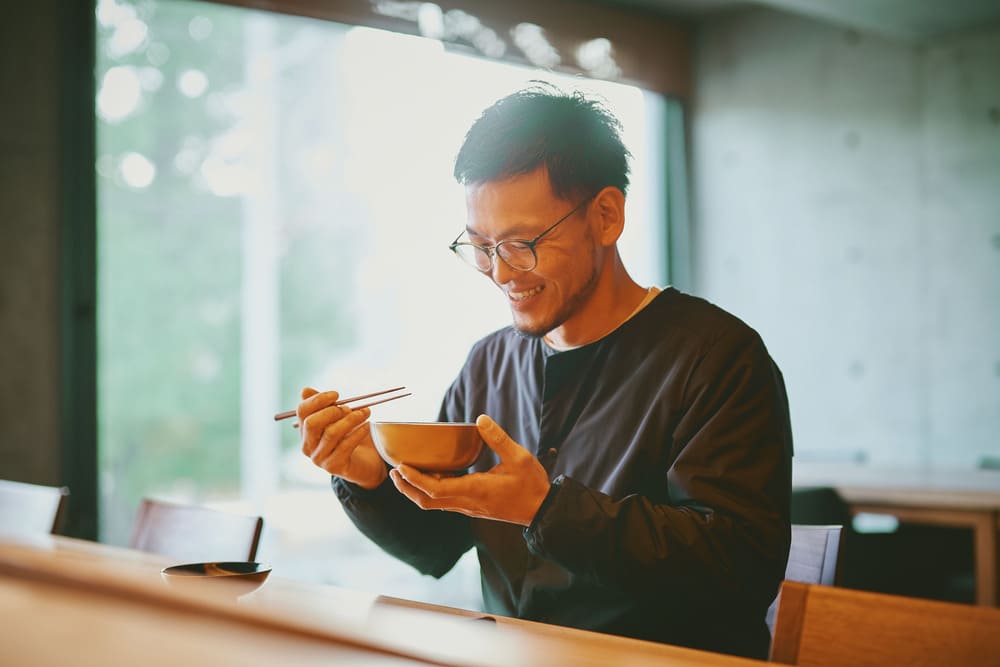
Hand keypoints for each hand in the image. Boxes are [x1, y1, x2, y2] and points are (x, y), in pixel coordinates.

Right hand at [298, 387, 386, 488]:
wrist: (365, 462)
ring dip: (350, 419)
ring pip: (331, 434)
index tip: (336, 394)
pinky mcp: (333, 467)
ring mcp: (319, 458)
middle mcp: (308, 445)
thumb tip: (305, 390)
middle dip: (331, 411)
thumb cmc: (350, 436)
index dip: (317, 400)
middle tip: (349, 408)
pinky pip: (345, 446)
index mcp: (306, 430)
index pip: (302, 411)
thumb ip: (325, 405)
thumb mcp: (338, 418)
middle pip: (311, 424)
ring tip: (365, 412)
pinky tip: (367, 425)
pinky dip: (358, 433)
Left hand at [389, 415, 550, 525]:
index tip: (401, 466)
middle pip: (426, 500)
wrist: (542, 510)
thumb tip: (480, 419)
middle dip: (407, 487)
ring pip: (433, 503)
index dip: (414, 479)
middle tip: (393, 470)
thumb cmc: (532, 484)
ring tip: (404, 473)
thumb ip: (498, 438)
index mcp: (476, 490)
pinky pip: (444, 502)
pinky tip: (429, 476)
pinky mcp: (472, 508)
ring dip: (415, 490)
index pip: (435, 489)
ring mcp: (468, 508)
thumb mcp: (519, 457)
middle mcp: (467, 502)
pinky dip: (430, 490)